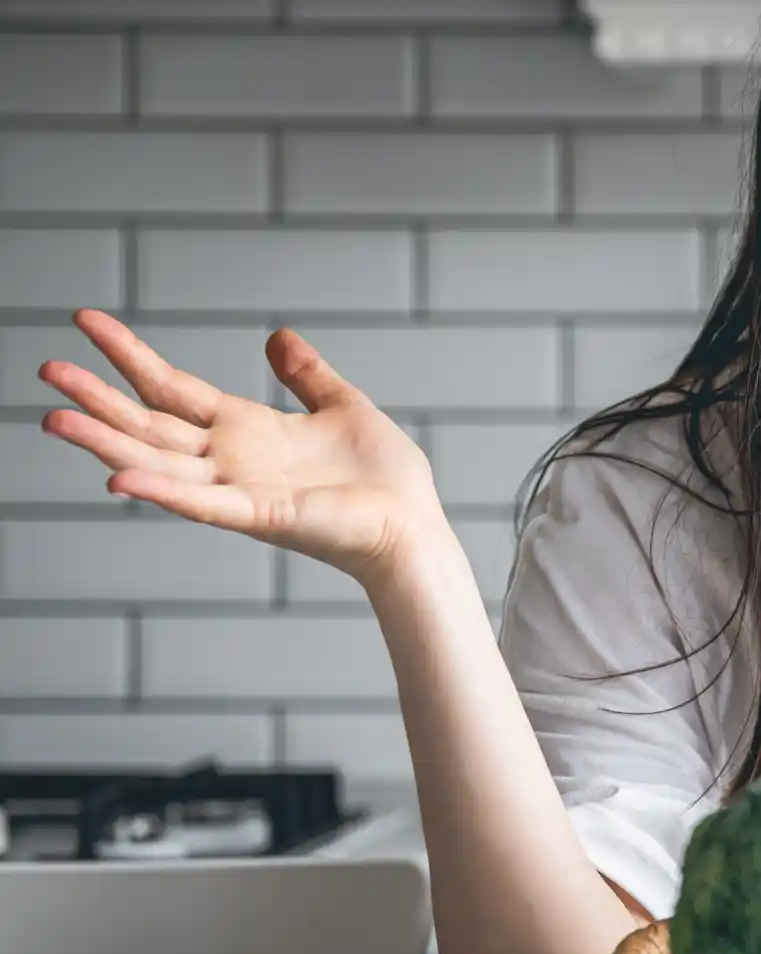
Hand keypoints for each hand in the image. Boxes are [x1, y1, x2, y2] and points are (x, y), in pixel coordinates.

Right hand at [40, 309, 445, 583]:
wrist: (414, 525)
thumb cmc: (384, 478)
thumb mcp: (344, 407)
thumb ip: (307, 376)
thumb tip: (279, 337)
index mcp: (246, 430)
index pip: (171, 386)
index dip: (130, 354)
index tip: (85, 320)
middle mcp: (230, 460)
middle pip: (148, 423)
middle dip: (98, 397)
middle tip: (46, 367)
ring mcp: (240, 490)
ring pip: (159, 463)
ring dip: (107, 444)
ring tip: (55, 419)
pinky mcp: (263, 516)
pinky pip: (203, 504)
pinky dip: (163, 492)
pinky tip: (118, 480)